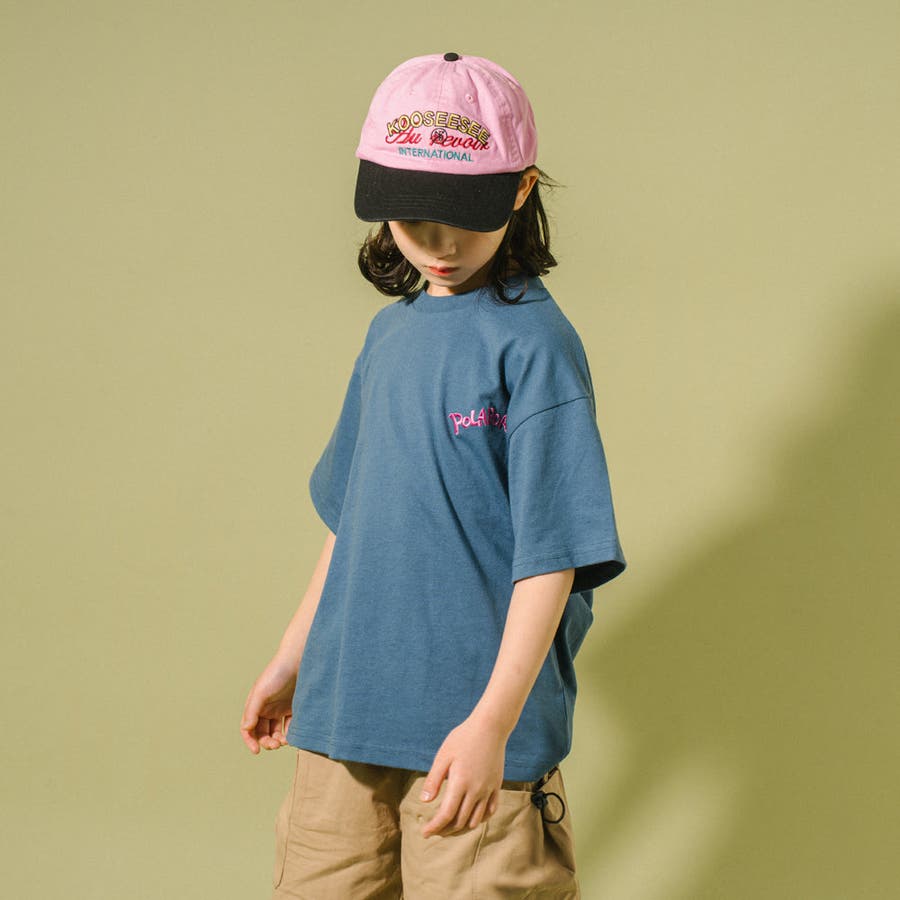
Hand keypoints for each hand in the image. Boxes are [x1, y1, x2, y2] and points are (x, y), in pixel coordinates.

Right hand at [240, 658, 297, 753]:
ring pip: (276, 731)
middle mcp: (266, 709)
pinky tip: (292, 735)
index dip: (250, 740)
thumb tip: (246, 729)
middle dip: (267, 742)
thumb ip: (252, 710)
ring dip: (278, 740)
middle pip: (262, 732)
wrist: (299, 660)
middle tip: (275, 745)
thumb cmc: (277, 673)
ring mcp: (280, 709)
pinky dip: (290, 733)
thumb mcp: (261, 691)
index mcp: (255, 705)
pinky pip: (290, 726)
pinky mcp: (294, 708)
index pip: (248, 728)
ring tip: (285, 741)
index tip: (257, 750)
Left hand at [420, 713, 507, 837]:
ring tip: (449, 827)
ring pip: (475, 820)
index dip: (434, 827)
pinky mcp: (497, 785)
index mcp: (460, 783)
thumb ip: (434, 780)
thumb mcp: (443, 756)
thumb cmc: (463, 738)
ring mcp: (488, 789)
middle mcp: (476, 790)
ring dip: (461, 827)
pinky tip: (471, 819)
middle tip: (434, 830)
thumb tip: (425, 802)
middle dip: (445, 830)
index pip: (446, 815)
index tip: (424, 833)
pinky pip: (490, 811)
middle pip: (460, 821)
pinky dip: (480, 819)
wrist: (490, 726)